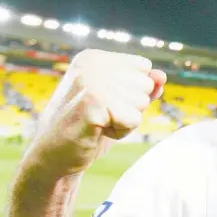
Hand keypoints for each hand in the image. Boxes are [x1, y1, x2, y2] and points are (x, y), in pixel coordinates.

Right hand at [28, 49, 166, 173]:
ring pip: (142, 101)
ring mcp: (90, 81)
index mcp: (93, 58)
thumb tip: (162, 76)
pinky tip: (97, 132)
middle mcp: (91, 63)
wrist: (54, 157)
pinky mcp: (92, 103)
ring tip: (98, 124)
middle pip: (145, 83)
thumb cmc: (87, 130)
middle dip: (130, 107)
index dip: (131, 92)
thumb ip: (140, 87)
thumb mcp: (118, 104)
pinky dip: (121, 132)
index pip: (143, 67)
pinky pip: (133, 118)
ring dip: (125, 121)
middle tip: (100, 117)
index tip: (104, 105)